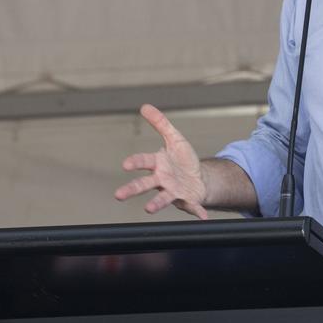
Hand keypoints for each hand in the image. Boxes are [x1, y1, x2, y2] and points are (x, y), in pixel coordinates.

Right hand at [115, 104, 207, 218]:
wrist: (200, 178)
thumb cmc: (183, 160)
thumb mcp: (174, 138)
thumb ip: (160, 124)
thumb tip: (145, 106)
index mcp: (157, 164)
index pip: (143, 161)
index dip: (135, 162)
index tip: (125, 165)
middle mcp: (161, 180)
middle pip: (144, 184)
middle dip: (132, 189)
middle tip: (119, 195)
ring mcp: (173, 191)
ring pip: (162, 198)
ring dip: (156, 203)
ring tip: (148, 209)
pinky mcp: (187, 200)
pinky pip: (192, 207)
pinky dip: (196, 211)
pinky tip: (203, 216)